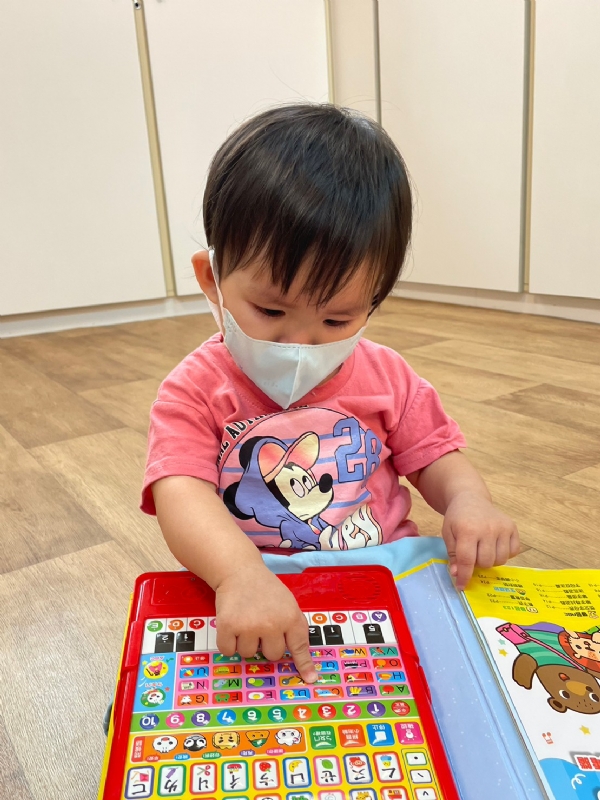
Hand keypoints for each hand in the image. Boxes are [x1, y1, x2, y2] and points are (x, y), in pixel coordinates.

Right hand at [214, 563, 316, 682]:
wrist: (240, 571)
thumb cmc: (266, 590)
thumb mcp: (288, 604)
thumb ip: (293, 628)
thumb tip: (299, 655)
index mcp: (290, 617)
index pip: (299, 646)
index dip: (304, 664)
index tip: (309, 678)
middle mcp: (272, 624)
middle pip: (272, 656)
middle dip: (265, 644)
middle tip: (260, 624)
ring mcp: (249, 626)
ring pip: (248, 654)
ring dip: (245, 642)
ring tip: (246, 621)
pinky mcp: (228, 626)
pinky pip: (228, 651)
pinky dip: (228, 642)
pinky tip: (232, 625)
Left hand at [442, 492, 519, 590]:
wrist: (471, 499)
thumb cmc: (458, 518)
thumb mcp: (448, 534)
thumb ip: (453, 555)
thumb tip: (458, 574)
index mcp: (468, 530)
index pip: (467, 560)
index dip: (464, 576)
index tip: (462, 586)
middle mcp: (487, 529)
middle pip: (486, 562)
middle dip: (477, 564)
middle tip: (472, 554)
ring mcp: (502, 528)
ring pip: (500, 560)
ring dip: (490, 560)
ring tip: (483, 549)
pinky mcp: (513, 527)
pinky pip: (513, 552)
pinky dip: (505, 554)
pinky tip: (495, 545)